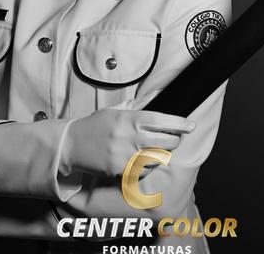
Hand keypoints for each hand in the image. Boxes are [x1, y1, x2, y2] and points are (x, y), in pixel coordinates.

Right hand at [66, 108, 194, 176]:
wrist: (72, 144)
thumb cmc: (96, 124)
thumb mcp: (117, 109)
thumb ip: (139, 103)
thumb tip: (159, 93)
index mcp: (129, 118)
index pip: (161, 120)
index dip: (179, 123)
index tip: (191, 125)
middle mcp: (129, 136)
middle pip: (164, 141)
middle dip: (175, 140)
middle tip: (176, 138)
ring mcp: (125, 155)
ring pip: (157, 158)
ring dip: (163, 154)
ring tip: (161, 149)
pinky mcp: (120, 170)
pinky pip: (144, 171)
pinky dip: (149, 166)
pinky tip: (145, 160)